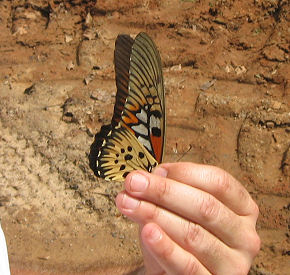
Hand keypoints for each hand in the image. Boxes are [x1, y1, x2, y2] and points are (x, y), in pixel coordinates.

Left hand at [116, 162, 259, 273]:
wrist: (177, 272)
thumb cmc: (181, 236)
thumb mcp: (179, 209)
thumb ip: (170, 192)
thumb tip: (158, 174)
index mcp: (242, 208)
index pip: (218, 182)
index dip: (185, 172)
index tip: (156, 170)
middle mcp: (244, 235)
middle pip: (205, 205)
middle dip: (164, 191)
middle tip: (134, 183)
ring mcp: (233, 263)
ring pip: (193, 233)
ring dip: (155, 214)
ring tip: (129, 203)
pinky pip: (187, 264)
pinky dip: (164, 247)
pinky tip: (148, 232)